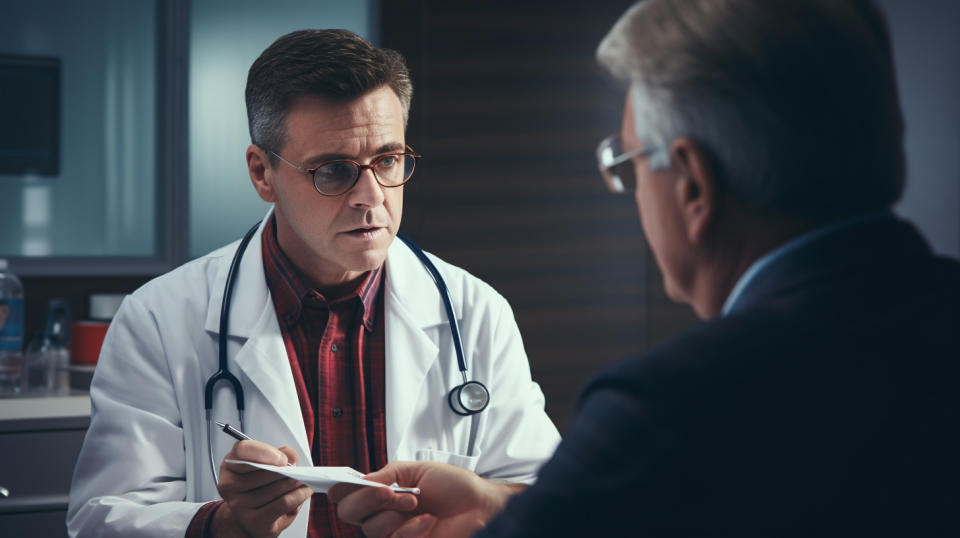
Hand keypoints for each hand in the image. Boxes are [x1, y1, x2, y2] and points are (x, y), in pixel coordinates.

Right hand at [213, 440, 312, 537]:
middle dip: (288, 470)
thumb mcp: (265, 466)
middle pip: (264, 471)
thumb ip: (277, 454)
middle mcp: (231, 484)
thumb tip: (291, 456)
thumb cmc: (257, 488)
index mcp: (231, 464)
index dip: (264, 452)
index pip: (242, 450)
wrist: (248, 519)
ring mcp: (239, 505)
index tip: (283, 458)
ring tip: (306, 479)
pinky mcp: (253, 521)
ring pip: (276, 488)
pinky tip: (305, 491)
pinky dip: (298, 495)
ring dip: (296, 482)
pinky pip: (282, 504)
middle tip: (301, 470)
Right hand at [329, 461, 520, 537]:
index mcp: (384, 493)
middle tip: (390, 492)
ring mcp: (396, 532)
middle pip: (350, 514)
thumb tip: (361, 480)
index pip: (349, 496)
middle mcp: (385, 514)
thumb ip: (387, 474)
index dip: (341, 491)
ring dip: (393, 513)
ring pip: (371, 529)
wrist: (480, 505)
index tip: (340, 487)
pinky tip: (428, 521)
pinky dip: (411, 529)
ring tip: (416, 504)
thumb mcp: (418, 470)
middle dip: (368, 500)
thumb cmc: (455, 486)